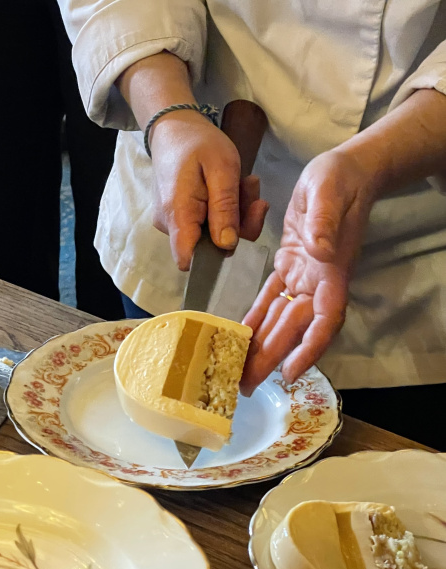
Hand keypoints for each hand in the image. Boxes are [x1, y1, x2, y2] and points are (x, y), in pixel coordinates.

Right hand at [150, 112, 268, 269]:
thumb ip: (225, 209)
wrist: (174, 128)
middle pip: (208, 246)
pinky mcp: (178, 216)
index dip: (214, 257)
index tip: (238, 230)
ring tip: (242, 182)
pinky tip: (230, 186)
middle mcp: (169, 224)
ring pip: (211, 234)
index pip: (188, 260)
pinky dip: (224, 209)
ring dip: (234, 212)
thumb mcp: (222, 169)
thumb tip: (227, 246)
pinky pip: (206, 223)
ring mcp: (172, 221)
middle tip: (249, 189)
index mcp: (177, 214)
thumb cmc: (198, 142)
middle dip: (237, 223)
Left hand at [240, 149, 376, 394]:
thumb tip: (320, 251)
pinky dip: (256, 318)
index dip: (309, 348)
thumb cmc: (339, 179)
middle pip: (295, 329)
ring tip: (238, 372)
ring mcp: (304, 275)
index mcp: (331, 270)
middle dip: (272, 359)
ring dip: (261, 346)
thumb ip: (325, 222)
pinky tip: (239, 334)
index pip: (324, 318)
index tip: (291, 373)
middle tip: (245, 386)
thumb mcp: (329, 192)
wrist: (343, 169)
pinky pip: (271, 298)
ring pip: (280, 319)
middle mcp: (318, 281)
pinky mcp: (289, 265)